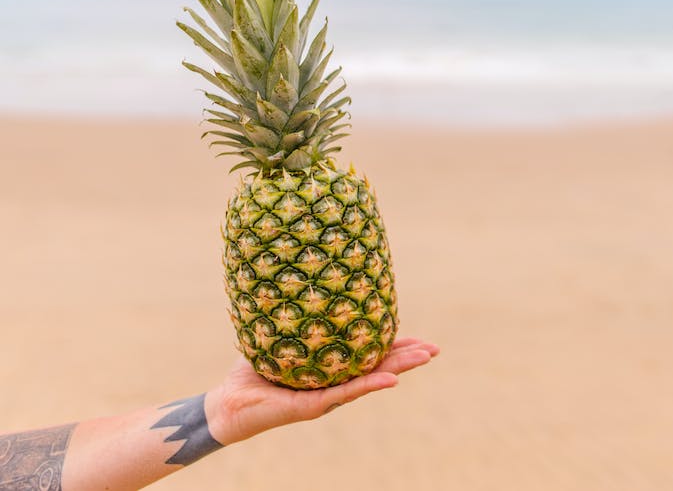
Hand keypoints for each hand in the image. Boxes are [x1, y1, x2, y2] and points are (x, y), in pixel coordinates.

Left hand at [205, 337, 438, 444]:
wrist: (227, 405)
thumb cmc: (251, 370)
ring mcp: (326, 396)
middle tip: (436, 348)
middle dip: (408, 357)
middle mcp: (335, 382)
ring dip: (399, 368)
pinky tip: (391, 379)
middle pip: (379, 367)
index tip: (420, 336)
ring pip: (370, 379)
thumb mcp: (277, 336)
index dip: (395, 344)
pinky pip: (345, 393)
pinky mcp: (312, 406)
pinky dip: (370, 384)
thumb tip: (299, 276)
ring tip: (425, 357)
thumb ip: (294, 316)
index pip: (370, 354)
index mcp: (332, 368)